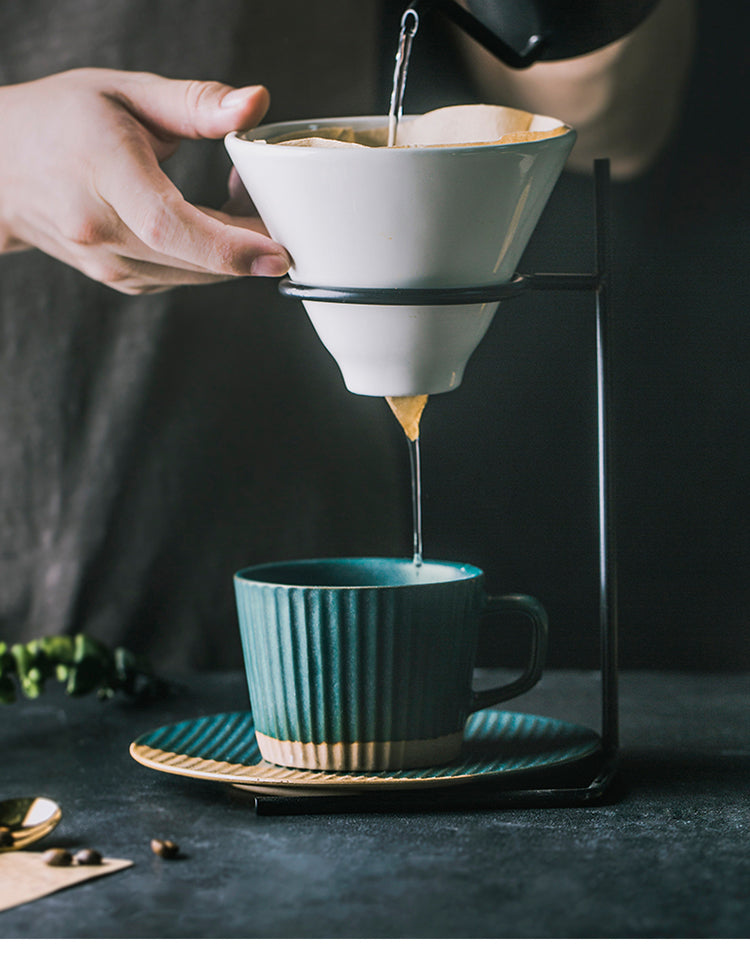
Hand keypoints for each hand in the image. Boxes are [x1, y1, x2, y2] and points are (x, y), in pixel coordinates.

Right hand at [0, 68, 290, 292]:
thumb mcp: (127, 92)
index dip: (229, 246)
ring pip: (194, 274)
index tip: (276, 253)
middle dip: (251, 244)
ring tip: (242, 202)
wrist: (3, 166)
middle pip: (194, 258)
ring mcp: (107, 263)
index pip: (170, 224)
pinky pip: (182, 276)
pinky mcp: (120, 280)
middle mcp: (101, 229)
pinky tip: (212, 222)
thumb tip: (255, 104)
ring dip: (234, 250)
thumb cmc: (62, 120)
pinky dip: (210, 257)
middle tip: (277, 208)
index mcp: (102, 172)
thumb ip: (196, 102)